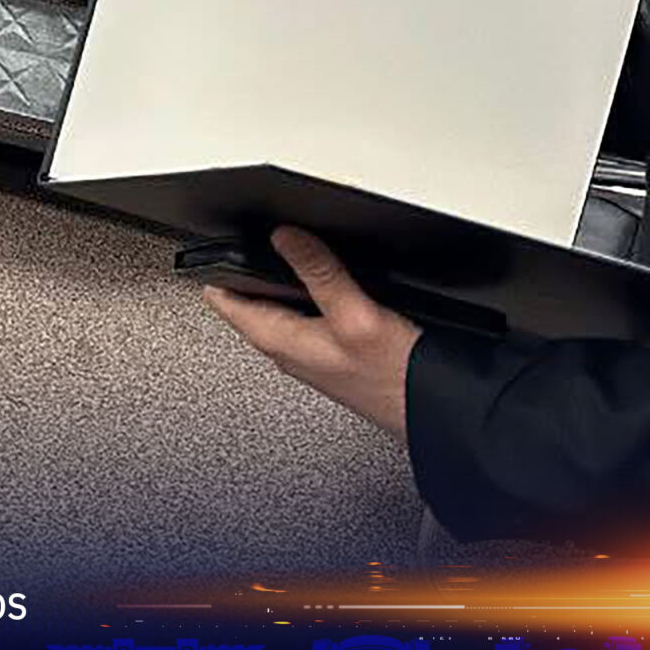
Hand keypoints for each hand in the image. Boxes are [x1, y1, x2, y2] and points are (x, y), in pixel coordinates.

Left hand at [203, 226, 416, 437]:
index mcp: (278, 340)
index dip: (214, 267)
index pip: (224, 299)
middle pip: (250, 299)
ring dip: (281, 279)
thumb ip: (320, 273)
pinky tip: (330, 280)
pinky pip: (308, 314)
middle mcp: (290, 348)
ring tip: (285, 246)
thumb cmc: (397, 382)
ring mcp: (313, 352)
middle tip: (247, 233)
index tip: (212, 240)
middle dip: (247, 267)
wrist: (437, 416)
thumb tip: (285, 236)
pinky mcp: (337, 353)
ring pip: (280, 306)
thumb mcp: (356, 316)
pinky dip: (311, 292)